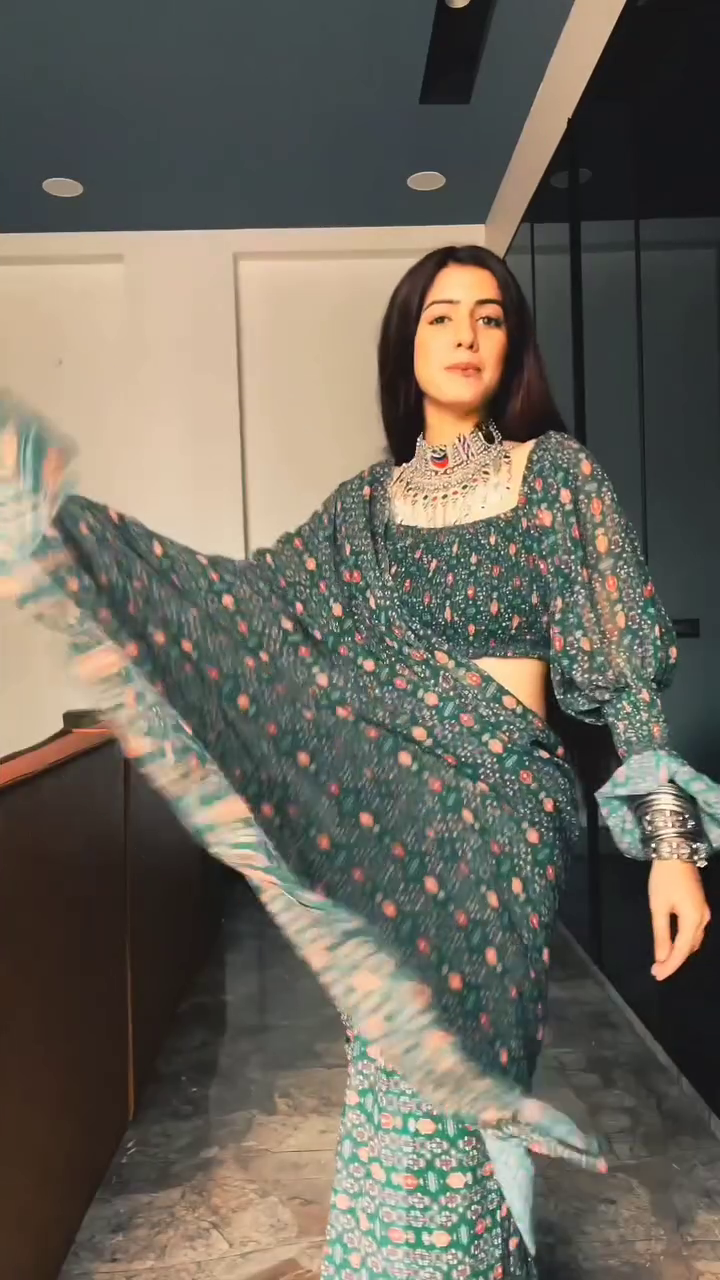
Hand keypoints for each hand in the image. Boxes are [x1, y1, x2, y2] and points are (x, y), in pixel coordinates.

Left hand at [648, 860, 710, 980]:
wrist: (676, 852)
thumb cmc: (664, 879)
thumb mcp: (658, 907)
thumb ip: (661, 934)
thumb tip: (661, 957)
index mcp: (693, 920)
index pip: (681, 951)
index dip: (670, 966)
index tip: (657, 976)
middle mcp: (703, 919)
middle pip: (690, 948)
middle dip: (674, 961)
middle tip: (657, 971)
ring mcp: (704, 913)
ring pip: (693, 941)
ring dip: (680, 952)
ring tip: (663, 962)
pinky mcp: (700, 907)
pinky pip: (694, 932)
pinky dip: (683, 942)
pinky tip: (674, 945)